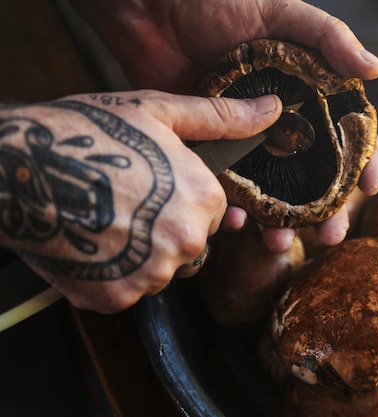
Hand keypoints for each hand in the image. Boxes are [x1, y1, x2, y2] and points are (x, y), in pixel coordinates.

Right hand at [0, 91, 280, 311]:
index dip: (184, 196)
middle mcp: (186, 242)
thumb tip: (272, 108)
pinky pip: (128, 288)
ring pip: (160, 268)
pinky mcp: (115, 296)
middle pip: (190, 243)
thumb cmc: (87, 133)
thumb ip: (221, 118)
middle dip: (165, 226)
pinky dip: (112, 272)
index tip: (154, 184)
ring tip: (104, 218)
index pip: (214, 212)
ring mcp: (150, 274)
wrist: (17, 168)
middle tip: (124, 199)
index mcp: (203, 199)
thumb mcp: (158, 112)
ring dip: (139, 252)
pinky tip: (91, 241)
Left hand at [71, 0, 377, 251]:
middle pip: (309, 176)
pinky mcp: (208, 147)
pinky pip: (224, 186)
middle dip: (323, 210)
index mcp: (305, 93)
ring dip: (277, 221)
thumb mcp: (282, 12)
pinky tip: (233, 222)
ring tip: (279, 243)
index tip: (371, 189)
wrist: (153, 8)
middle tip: (330, 236)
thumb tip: (377, 71)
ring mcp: (243, 138)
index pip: (343, 134)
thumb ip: (329, 38)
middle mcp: (278, 122)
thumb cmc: (220, 1)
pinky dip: (228, 208)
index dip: (361, 162)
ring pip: (268, 191)